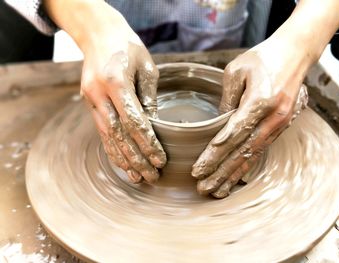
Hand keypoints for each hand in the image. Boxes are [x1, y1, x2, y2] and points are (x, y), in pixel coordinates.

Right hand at [79, 11, 165, 182]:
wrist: (98, 34)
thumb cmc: (128, 46)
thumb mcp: (146, 66)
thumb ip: (149, 97)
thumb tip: (155, 126)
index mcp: (115, 81)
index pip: (134, 122)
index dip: (147, 144)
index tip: (160, 160)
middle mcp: (99, 94)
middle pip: (119, 135)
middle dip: (136, 159)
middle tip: (152, 177)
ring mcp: (91, 100)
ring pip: (108, 137)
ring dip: (123, 160)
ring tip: (137, 178)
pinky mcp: (89, 103)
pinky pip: (101, 131)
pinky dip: (112, 149)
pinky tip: (122, 163)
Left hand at [191, 38, 308, 197]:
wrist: (296, 53)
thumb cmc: (263, 58)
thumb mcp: (237, 71)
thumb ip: (226, 100)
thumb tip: (217, 124)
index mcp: (261, 100)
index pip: (233, 133)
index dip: (215, 153)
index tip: (199, 168)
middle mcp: (273, 117)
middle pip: (242, 150)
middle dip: (221, 171)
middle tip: (202, 187)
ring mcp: (280, 124)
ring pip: (252, 155)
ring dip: (233, 174)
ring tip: (216, 190)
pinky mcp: (280, 126)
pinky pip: (260, 149)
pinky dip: (246, 165)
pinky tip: (235, 177)